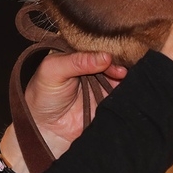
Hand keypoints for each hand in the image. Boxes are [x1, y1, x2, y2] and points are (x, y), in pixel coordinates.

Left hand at [0, 50, 127, 172]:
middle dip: (118, 59)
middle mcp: (92, 64)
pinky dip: (129, 88)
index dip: (105, 42)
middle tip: (120, 69)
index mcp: (77, 52)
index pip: (96, 41)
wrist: (46, 131)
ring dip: (125, 74)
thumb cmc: (42, 96)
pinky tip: (130, 87)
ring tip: (123, 77)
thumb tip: (106, 57)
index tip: (113, 49)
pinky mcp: (110, 98)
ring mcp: (103, 81)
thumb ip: (77, 61)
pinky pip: (124, 91)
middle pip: (112, 55)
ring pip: (121, 72)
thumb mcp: (53, 70)